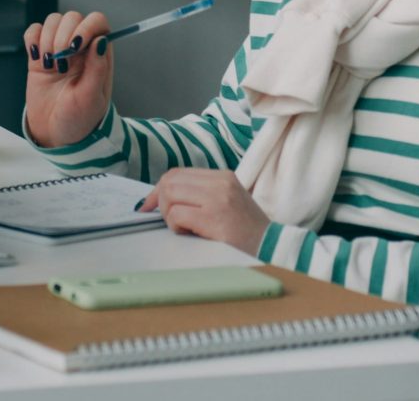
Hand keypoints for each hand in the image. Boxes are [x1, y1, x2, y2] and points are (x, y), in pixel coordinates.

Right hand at [22, 11, 113, 147]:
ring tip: (50, 65)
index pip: (97, 22)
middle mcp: (80, 48)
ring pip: (52, 21)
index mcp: (99, 55)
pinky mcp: (39, 55)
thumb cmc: (79, 119)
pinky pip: (34, 32)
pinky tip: (36, 58)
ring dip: (47, 39)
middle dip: (63, 36)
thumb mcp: (92, 98)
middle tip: (60, 64)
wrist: (55, 133)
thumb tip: (101, 40)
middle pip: (72, 18)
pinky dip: (32, 40)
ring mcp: (59, 49)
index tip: (75, 45)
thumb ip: (97, 68)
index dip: (86, 26)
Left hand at [136, 170, 271, 254]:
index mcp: (222, 176)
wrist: (270, 245)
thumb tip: (162, 198)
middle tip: (167, 219)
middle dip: (159, 202)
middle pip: (170, 181)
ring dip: (169, 215)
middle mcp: (219, 182)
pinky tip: (190, 233)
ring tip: (185, 227)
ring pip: (170, 195)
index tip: (149, 205)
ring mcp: (217, 198)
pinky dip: (175, 226)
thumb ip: (200, 194)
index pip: (178, 173)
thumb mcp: (226, 200)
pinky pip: (177, 215)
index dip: (158, 189)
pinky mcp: (213, 217)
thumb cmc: (246, 229)